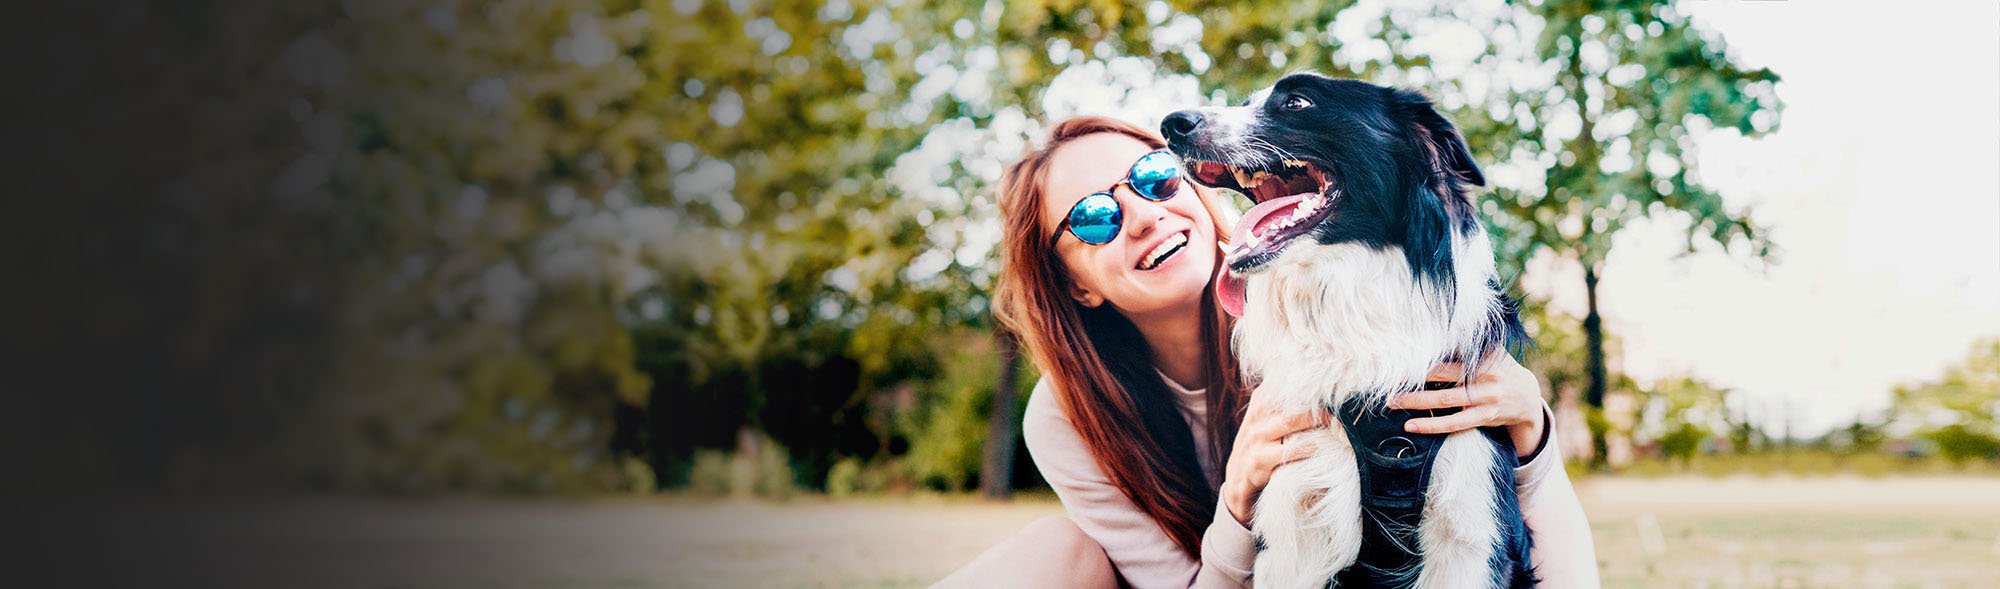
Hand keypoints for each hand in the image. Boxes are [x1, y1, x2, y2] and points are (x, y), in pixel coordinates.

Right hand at [1220, 387, 1328, 526]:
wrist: (1237, 482)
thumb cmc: (1261, 447)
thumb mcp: (1267, 421)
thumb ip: (1287, 405)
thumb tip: (1323, 391)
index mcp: (1261, 401)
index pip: (1284, 382)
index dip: (1309, 381)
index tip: (1334, 383)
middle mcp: (1257, 415)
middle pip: (1290, 398)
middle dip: (1318, 400)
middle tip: (1344, 403)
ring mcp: (1256, 438)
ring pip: (1290, 421)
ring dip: (1317, 421)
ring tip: (1340, 424)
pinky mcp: (1258, 460)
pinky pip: (1288, 452)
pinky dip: (1309, 449)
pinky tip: (1325, 449)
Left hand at [1388, 354, 1547, 457]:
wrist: (1527, 398)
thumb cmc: (1499, 370)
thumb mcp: (1491, 352)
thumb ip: (1468, 345)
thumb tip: (1435, 331)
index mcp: (1483, 358)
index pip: (1448, 357)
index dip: (1423, 361)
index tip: (1399, 360)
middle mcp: (1485, 377)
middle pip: (1443, 378)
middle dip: (1414, 381)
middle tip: (1388, 383)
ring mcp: (1486, 399)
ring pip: (1446, 402)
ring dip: (1417, 403)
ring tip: (1393, 403)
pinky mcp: (1485, 417)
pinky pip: (1455, 424)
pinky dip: (1432, 426)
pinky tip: (1412, 426)